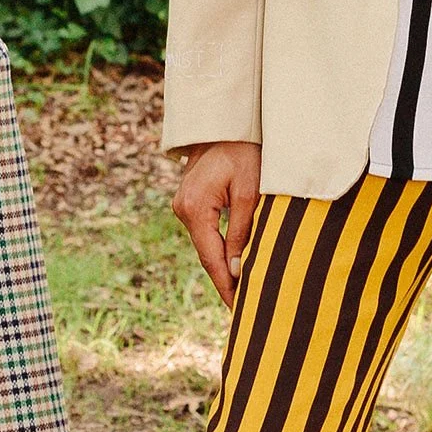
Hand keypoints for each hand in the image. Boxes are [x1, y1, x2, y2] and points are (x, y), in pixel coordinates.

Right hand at [173, 140, 262, 304]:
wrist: (227, 122)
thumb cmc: (244, 151)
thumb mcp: (249, 191)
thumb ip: (242, 231)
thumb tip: (236, 270)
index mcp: (195, 208)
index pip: (212, 258)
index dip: (226, 286)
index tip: (239, 309)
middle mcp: (183, 209)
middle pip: (206, 255)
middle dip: (225, 281)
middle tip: (243, 309)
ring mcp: (183, 205)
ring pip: (206, 245)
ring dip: (222, 266)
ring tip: (242, 292)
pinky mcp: (190, 201)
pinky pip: (206, 232)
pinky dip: (219, 249)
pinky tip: (233, 264)